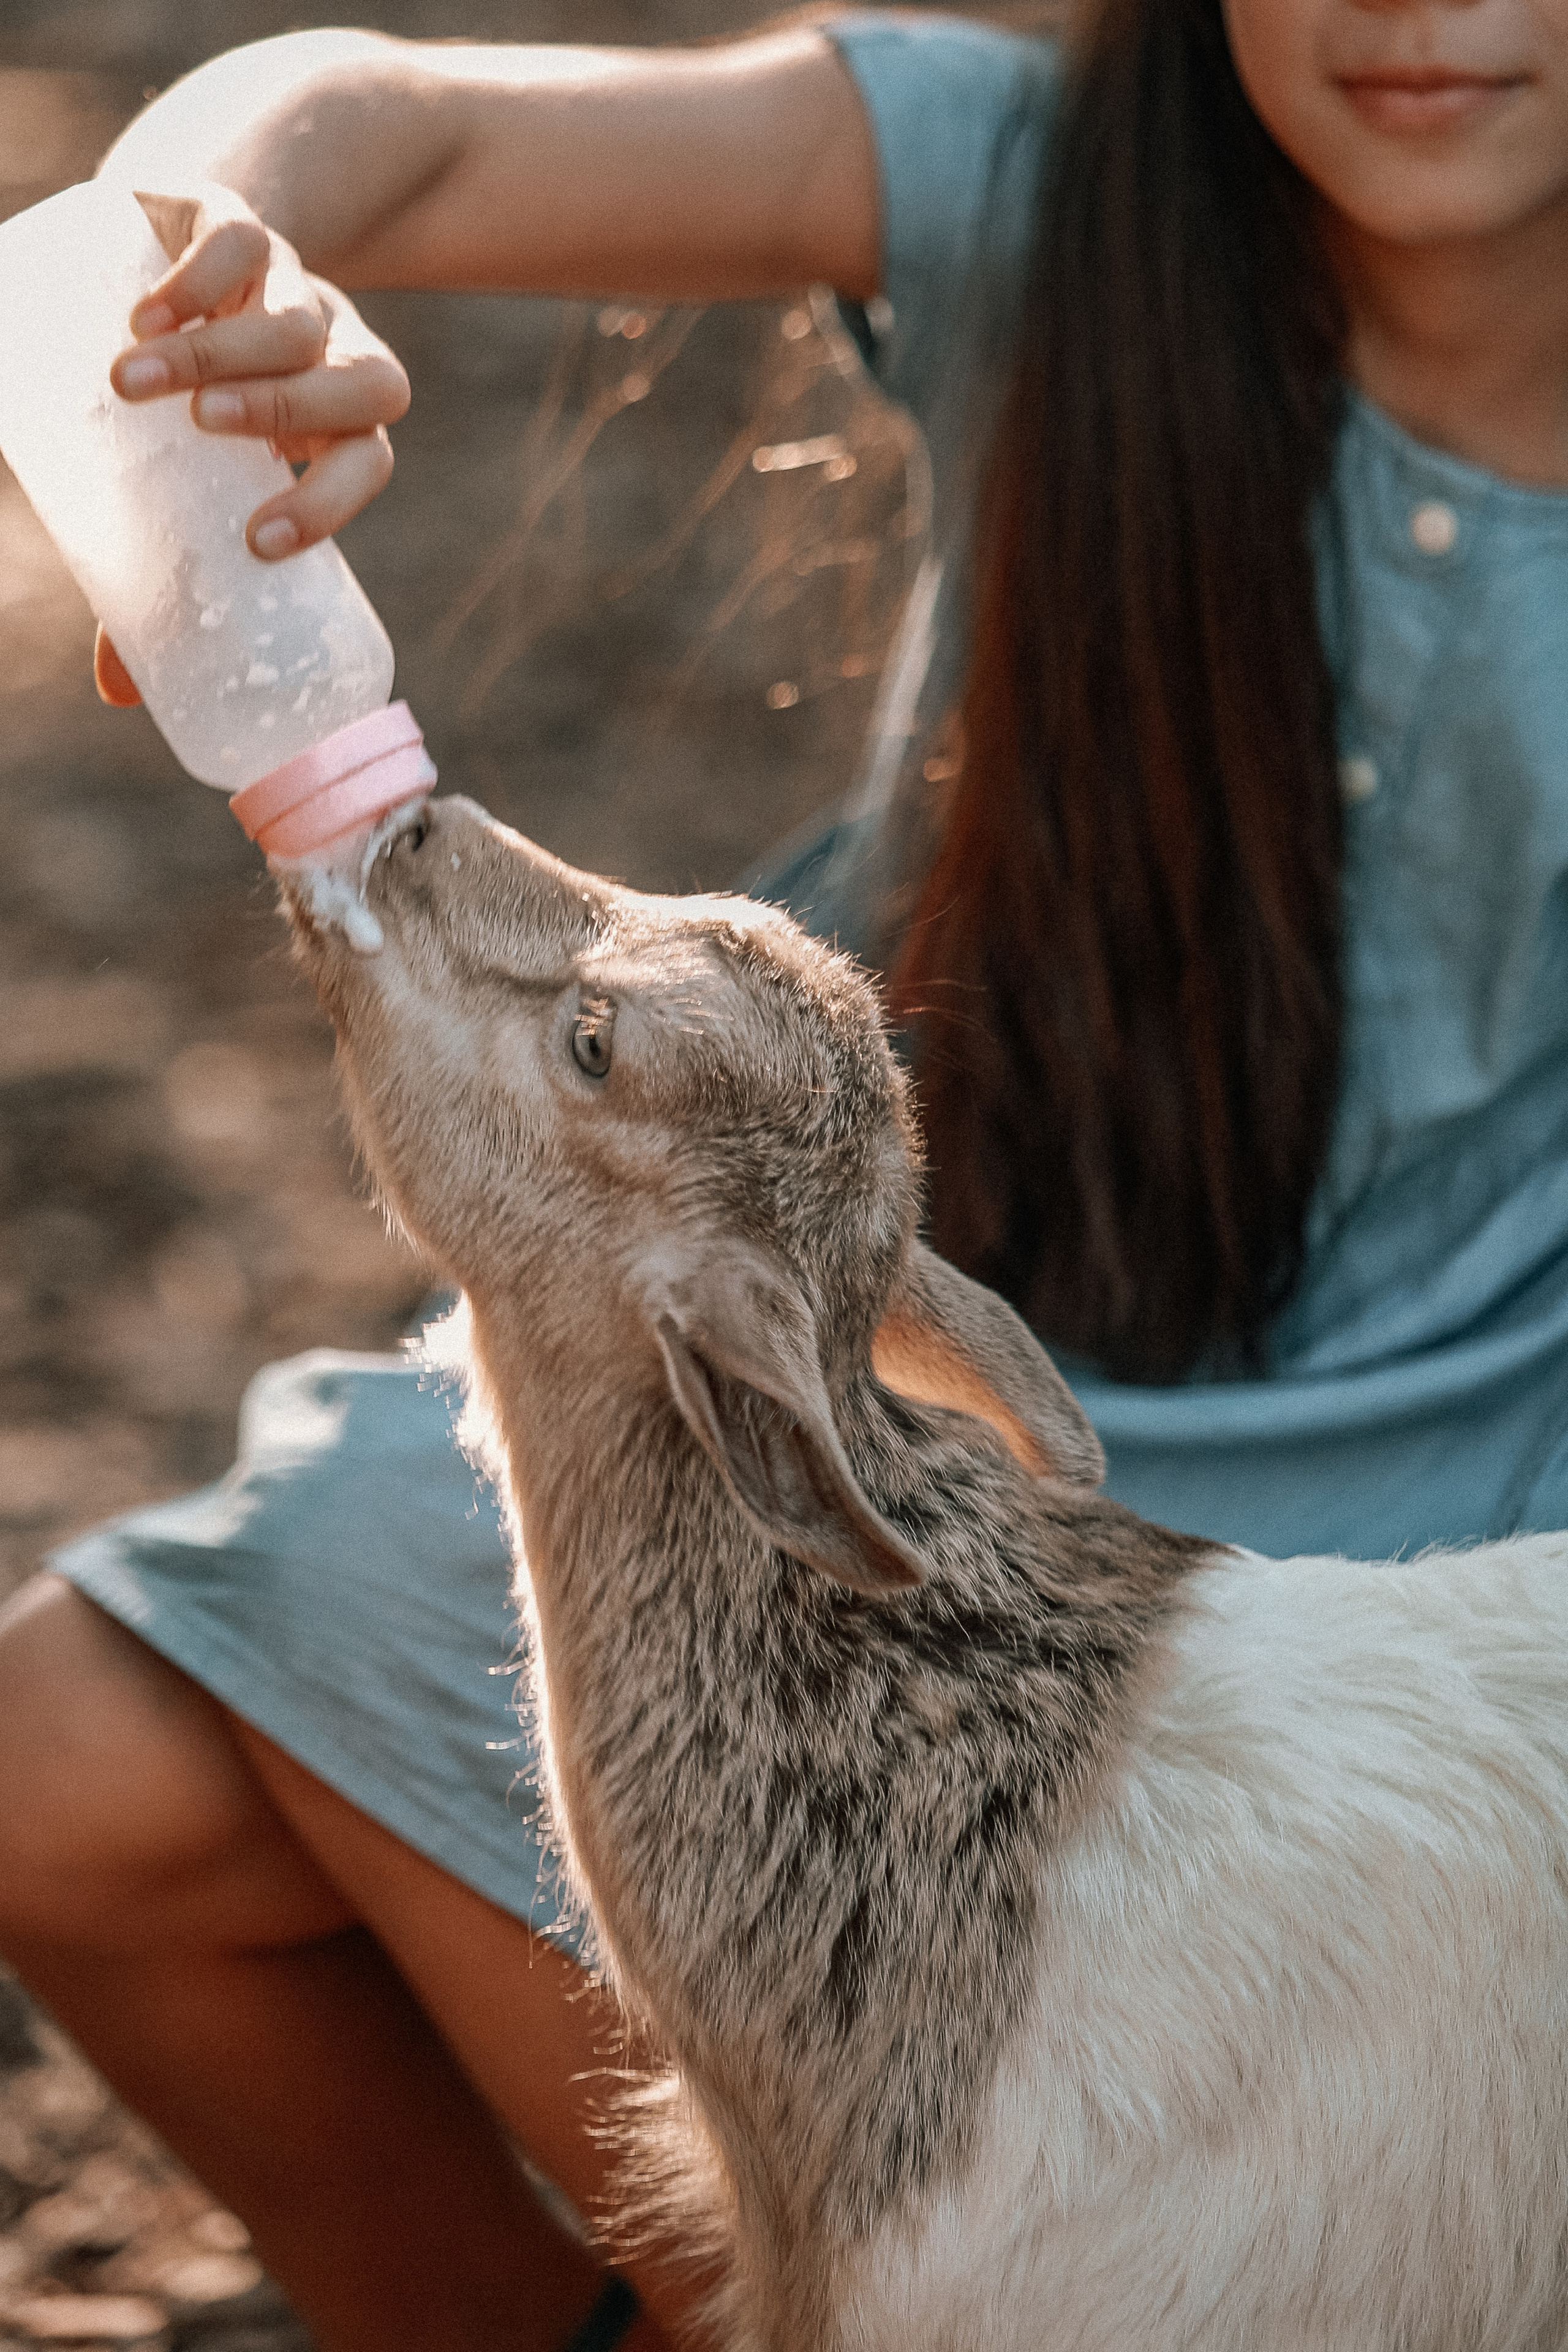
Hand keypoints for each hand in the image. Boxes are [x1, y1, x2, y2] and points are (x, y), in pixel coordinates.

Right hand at [95, 182, 410, 705]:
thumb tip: (120, 692)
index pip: (370, 461)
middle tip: (201, 428)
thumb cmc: (181, 406)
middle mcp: (333, 351)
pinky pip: (242, 239)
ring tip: (136, 379)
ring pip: (297, 319)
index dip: (331, 502)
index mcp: (337, 424)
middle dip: (285, 409)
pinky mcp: (236, 219)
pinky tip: (143, 312)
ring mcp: (293, 281)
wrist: (166, 255)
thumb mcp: (179, 485)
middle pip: (361, 386)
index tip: (259, 542)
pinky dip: (197, 275)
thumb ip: (163, 571)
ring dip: (220, 350)